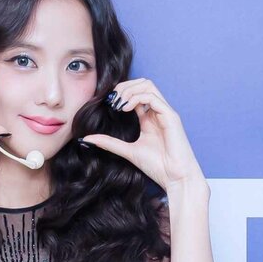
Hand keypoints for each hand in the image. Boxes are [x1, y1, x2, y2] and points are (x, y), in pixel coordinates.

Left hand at [80, 78, 203, 191]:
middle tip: (111, 99)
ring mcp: (165, 112)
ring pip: (148, 85)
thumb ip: (109, 143)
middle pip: (143, 83)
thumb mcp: (127, 151)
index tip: (107, 102)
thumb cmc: (157, 166)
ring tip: (118, 103)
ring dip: (130, 90)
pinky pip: (153, 97)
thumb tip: (87, 138)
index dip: (121, 93)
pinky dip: (137, 98)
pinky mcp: (170, 116)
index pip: (136, 94)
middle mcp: (158, 112)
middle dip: (125, 86)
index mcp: (149, 118)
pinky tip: (125, 108)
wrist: (175, 178)